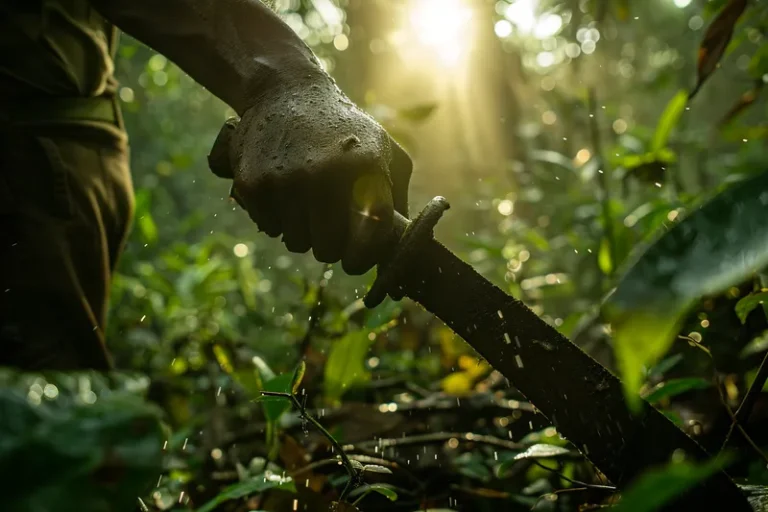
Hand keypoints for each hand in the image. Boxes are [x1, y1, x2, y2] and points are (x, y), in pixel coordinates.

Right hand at [208, 71, 411, 274]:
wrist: (284, 90)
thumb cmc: (342, 127)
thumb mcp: (384, 147)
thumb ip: (399, 195)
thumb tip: (405, 245)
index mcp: (365, 168)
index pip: (371, 236)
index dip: (363, 257)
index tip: (356, 261)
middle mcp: (325, 175)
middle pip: (328, 249)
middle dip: (330, 245)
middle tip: (328, 225)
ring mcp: (287, 180)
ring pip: (297, 242)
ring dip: (302, 230)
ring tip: (305, 198)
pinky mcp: (255, 184)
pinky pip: (269, 228)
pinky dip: (276, 217)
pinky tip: (282, 187)